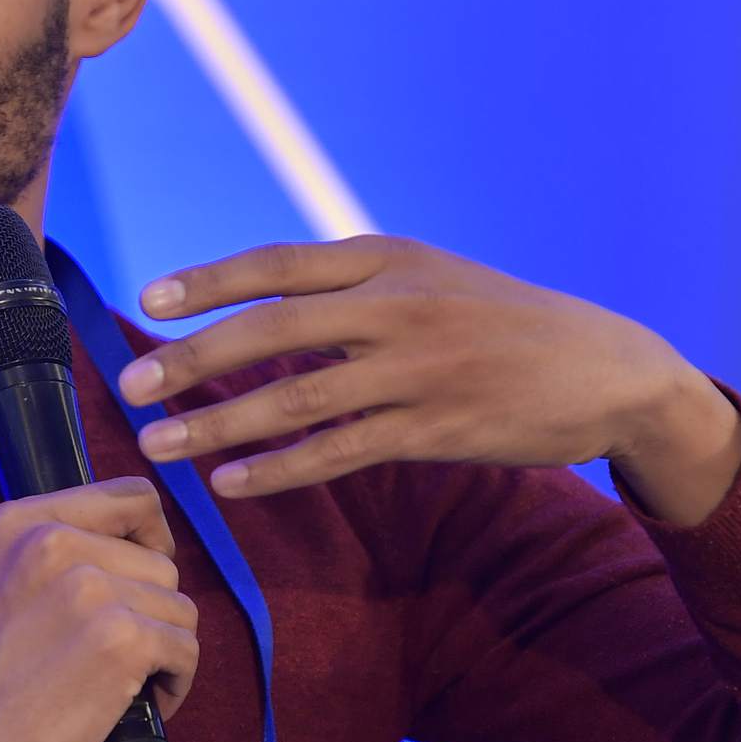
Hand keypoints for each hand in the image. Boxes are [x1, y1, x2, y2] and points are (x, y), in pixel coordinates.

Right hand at [0, 477, 199, 741]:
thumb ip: (54, 556)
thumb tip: (138, 554)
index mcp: (17, 522)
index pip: (131, 497)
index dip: (151, 540)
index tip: (137, 583)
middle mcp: (53, 541)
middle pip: (160, 562)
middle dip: (151, 613)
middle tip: (118, 658)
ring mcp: (90, 588)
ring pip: (178, 608)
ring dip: (164, 651)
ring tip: (125, 685)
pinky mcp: (121, 640)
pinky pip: (186, 650)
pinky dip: (175, 683)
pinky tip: (140, 705)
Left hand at [114, 235, 740, 522]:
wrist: (610, 370)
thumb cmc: (507, 326)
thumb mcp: (434, 280)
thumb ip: (357, 292)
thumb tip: (265, 314)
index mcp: (391, 257)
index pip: (280, 264)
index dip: (209, 282)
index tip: (148, 302)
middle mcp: (398, 305)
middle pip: (271, 330)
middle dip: (192, 360)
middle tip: (130, 387)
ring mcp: (418, 369)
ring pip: (295, 397)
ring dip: (218, 424)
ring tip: (159, 446)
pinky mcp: (436, 429)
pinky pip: (339, 452)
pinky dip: (279, 469)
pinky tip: (232, 484)